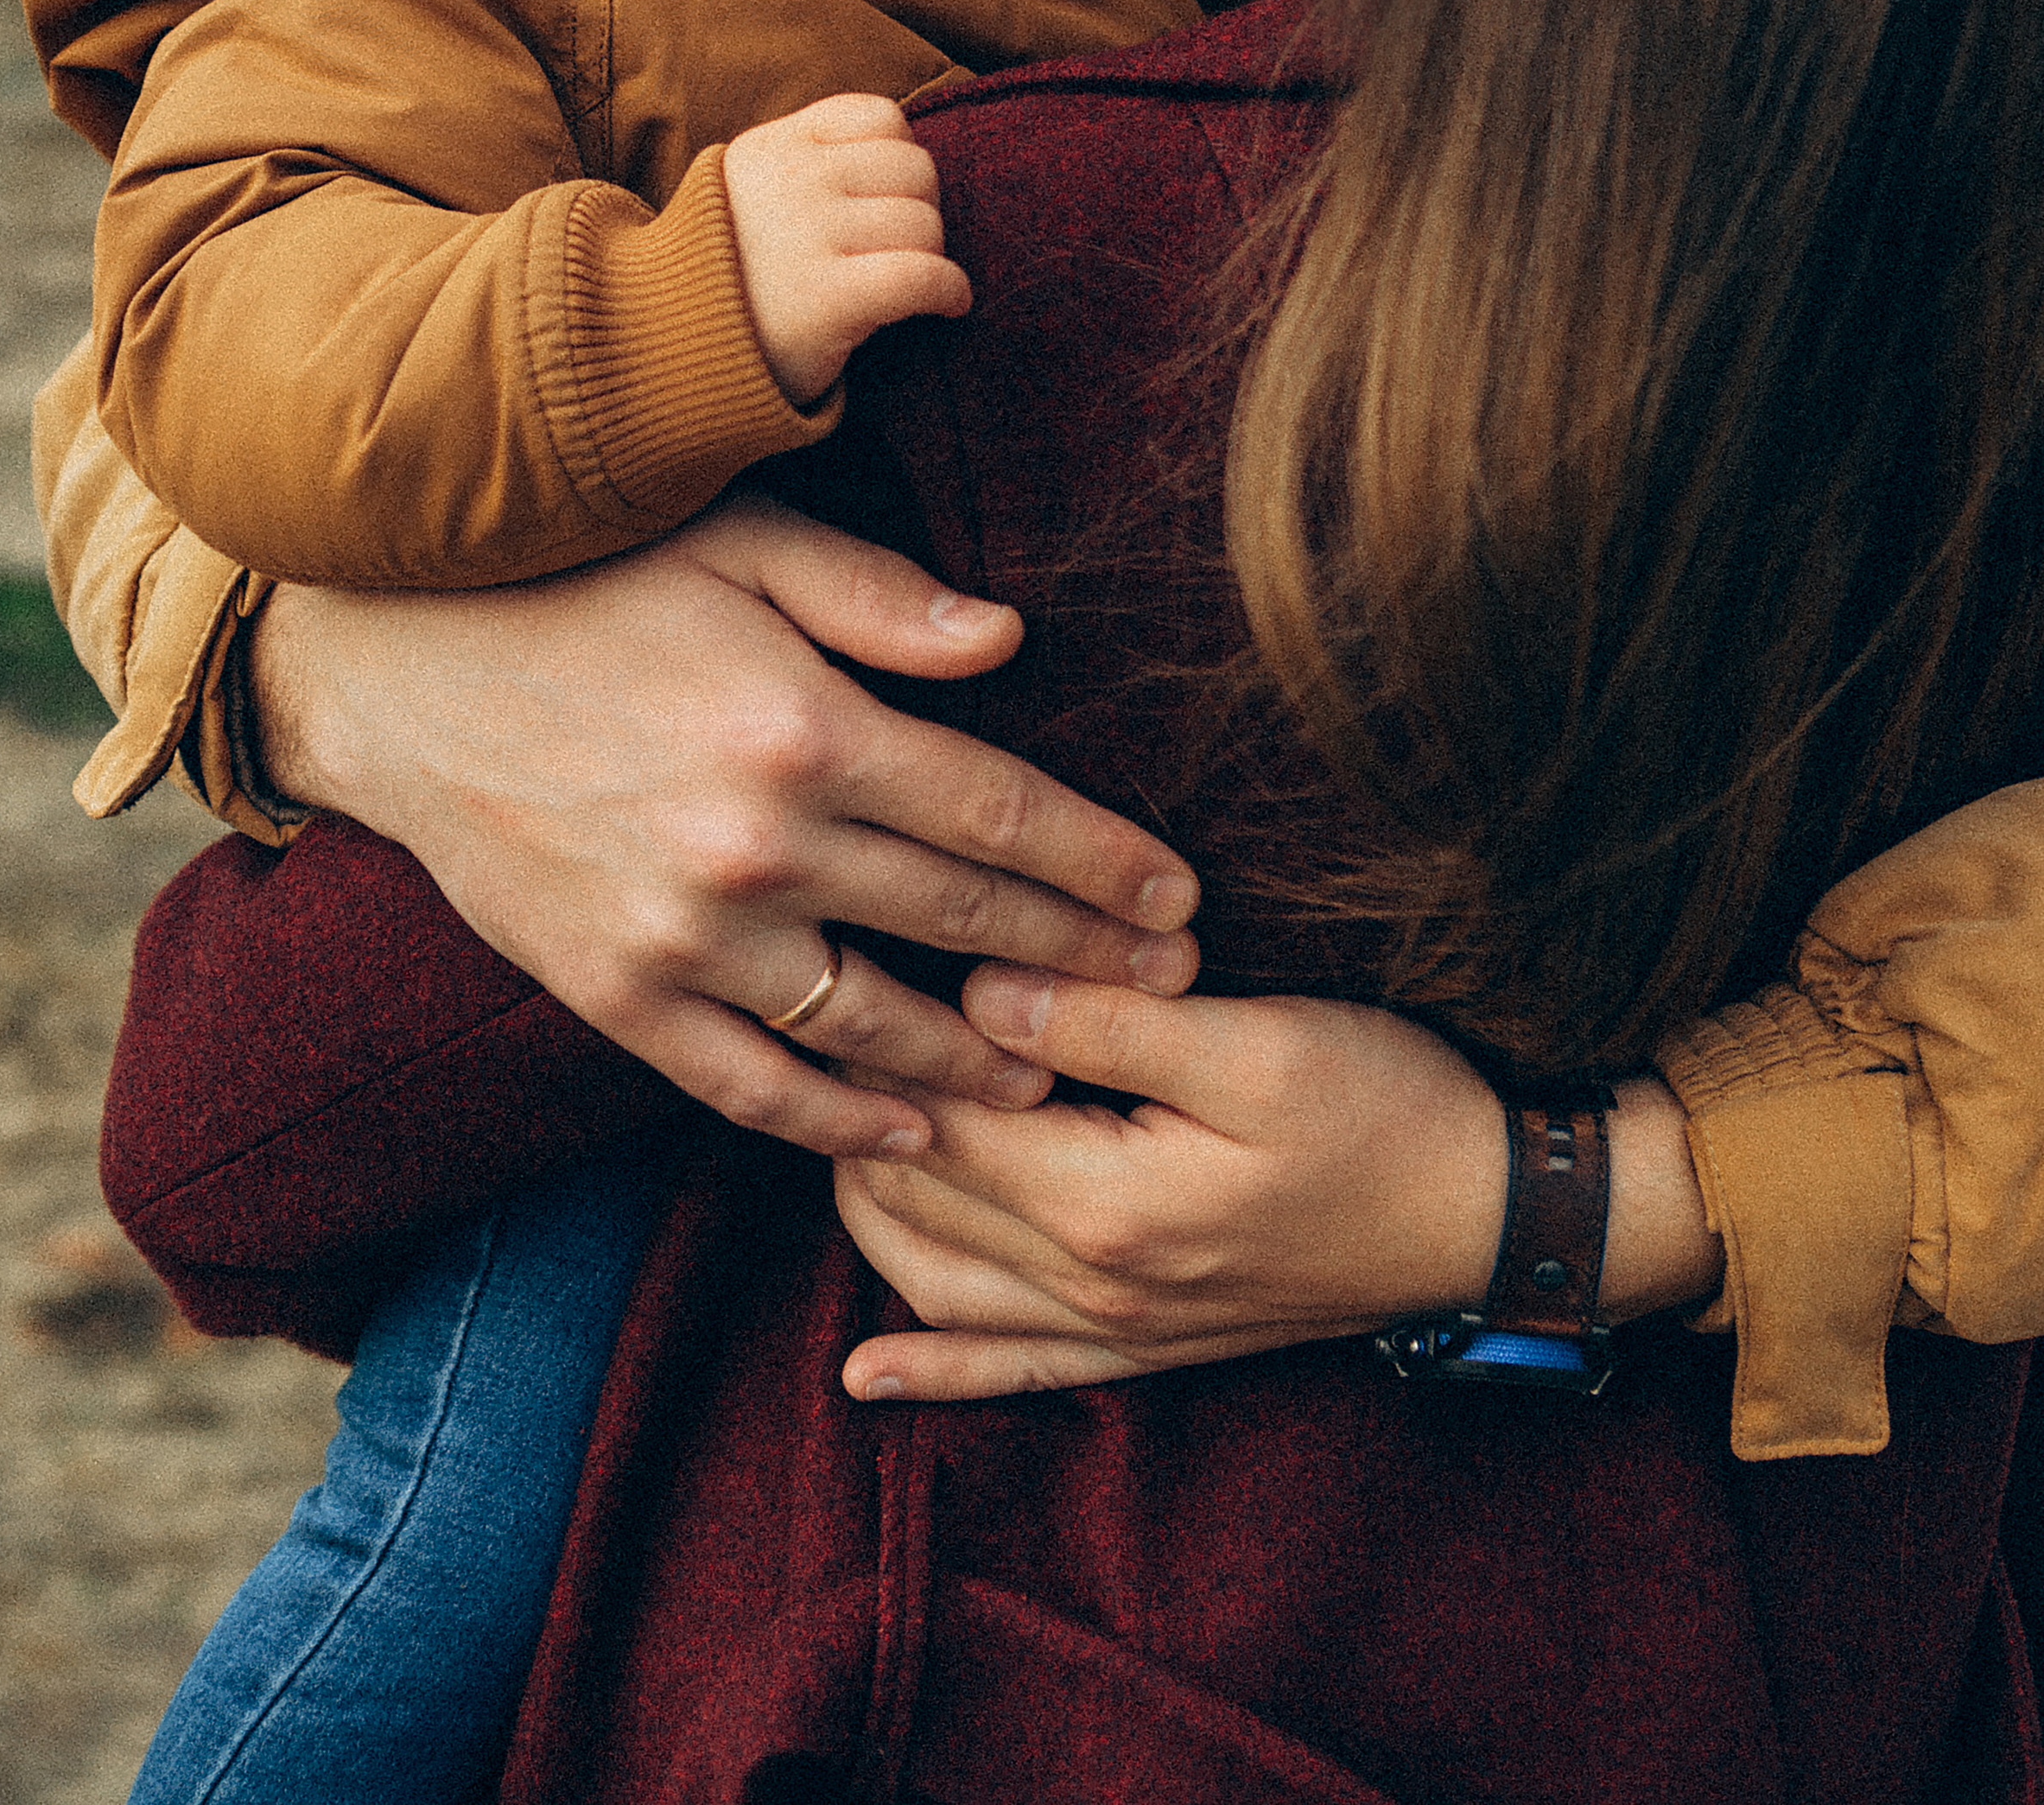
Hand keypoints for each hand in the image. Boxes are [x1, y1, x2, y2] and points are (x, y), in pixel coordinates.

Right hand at [248, 497, 1198, 1161]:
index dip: (1103, 863)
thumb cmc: (576, 575)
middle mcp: (756, 846)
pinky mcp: (612, 992)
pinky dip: (834, 1119)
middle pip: (961, 921)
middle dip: (1081, 961)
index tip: (1181, 899)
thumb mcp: (733, 539)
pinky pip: (747, 1083)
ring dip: (979, 1063)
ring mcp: (681, 935)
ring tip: (1061, 1079)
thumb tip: (1010, 640)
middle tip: (1171, 991)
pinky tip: (906, 1129)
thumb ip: (876, 595)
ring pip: (872, 1026)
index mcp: (805, 725)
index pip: (998, 811)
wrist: (388, 665)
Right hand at [722, 94, 970, 404]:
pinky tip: (947, 305)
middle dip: (920, 210)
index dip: (899, 160)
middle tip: (897, 250)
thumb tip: (903, 154)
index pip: (881, 118)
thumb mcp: (747, 192)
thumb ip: (807, 161)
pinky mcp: (828, 298)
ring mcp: (808, 236)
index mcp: (774, 148)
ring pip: (925, 224)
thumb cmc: (728, 279)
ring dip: (931, 257)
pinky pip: (924, 276)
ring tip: (905, 283)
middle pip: (916, 171)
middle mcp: (792, 181)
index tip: (883, 201)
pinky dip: (949, 291)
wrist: (663, 351)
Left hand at [834, 968, 1721, 1401]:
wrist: (1493, 1216)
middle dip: (858, 1105)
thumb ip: (1110, 1017)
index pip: (936, 1112)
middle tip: (832, 1006)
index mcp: (1102, 1203)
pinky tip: (867, 1378)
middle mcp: (1090, 1287)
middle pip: (914, 1194)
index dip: (885, 1030)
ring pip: (933, 1282)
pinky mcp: (1151, 1349)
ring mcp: (1117, 1333)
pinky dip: (932, 1372)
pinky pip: (1012, 1377)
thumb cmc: (1386, 1108)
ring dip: (870, 1204)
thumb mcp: (1257, 1041)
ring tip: (835, 1116)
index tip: (858, 948)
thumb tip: (979, 994)